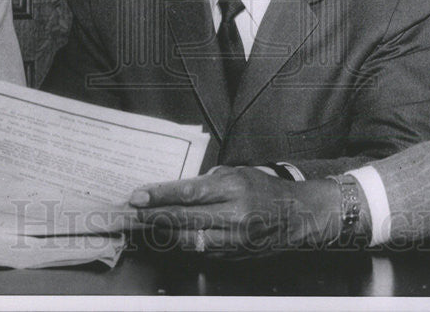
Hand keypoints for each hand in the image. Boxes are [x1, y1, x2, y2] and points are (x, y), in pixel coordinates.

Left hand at [128, 166, 340, 254]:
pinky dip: (182, 243)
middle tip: (132, 214)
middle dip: (153, 217)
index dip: (159, 196)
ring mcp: (234, 239)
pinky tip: (168, 237)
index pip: (188, 193)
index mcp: (234, 188)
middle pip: (184, 219)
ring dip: (163, 233)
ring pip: (188, 240)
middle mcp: (234, 215)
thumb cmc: (264, 189)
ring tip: (144, 226)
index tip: (138, 196)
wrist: (297, 216)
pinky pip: (201, 250)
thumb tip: (175, 191)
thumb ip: (208, 182)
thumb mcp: (238, 173)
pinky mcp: (233, 255)